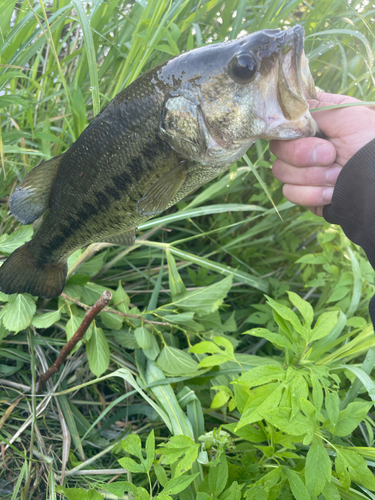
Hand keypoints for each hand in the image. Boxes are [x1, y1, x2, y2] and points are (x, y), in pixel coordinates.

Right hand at [270, 92, 374, 215]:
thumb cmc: (371, 142)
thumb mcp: (347, 114)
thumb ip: (315, 108)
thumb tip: (289, 111)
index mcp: (315, 124)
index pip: (284, 124)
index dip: (292, 133)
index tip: (311, 135)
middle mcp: (306, 146)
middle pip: (278, 149)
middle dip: (303, 156)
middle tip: (331, 156)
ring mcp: (304, 171)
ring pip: (282, 172)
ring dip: (312, 176)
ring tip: (338, 176)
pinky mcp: (306, 193)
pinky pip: (291, 192)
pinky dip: (312, 194)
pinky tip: (332, 193)